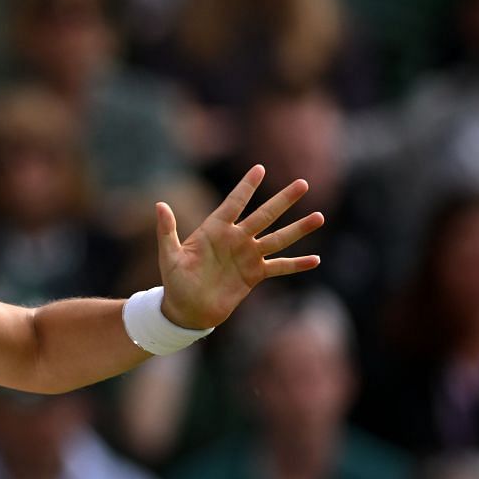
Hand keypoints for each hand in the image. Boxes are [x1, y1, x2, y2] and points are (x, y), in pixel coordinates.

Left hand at [156, 165, 324, 330]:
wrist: (187, 310)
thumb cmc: (175, 281)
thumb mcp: (168, 255)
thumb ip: (166, 230)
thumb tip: (159, 204)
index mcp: (215, 230)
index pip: (234, 203)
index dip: (246, 187)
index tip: (260, 169)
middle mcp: (236, 239)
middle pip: (264, 215)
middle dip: (283, 200)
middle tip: (303, 183)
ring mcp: (248, 256)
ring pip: (278, 238)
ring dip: (298, 229)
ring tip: (319, 217)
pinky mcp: (255, 275)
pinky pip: (279, 266)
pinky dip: (296, 264)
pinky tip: (315, 260)